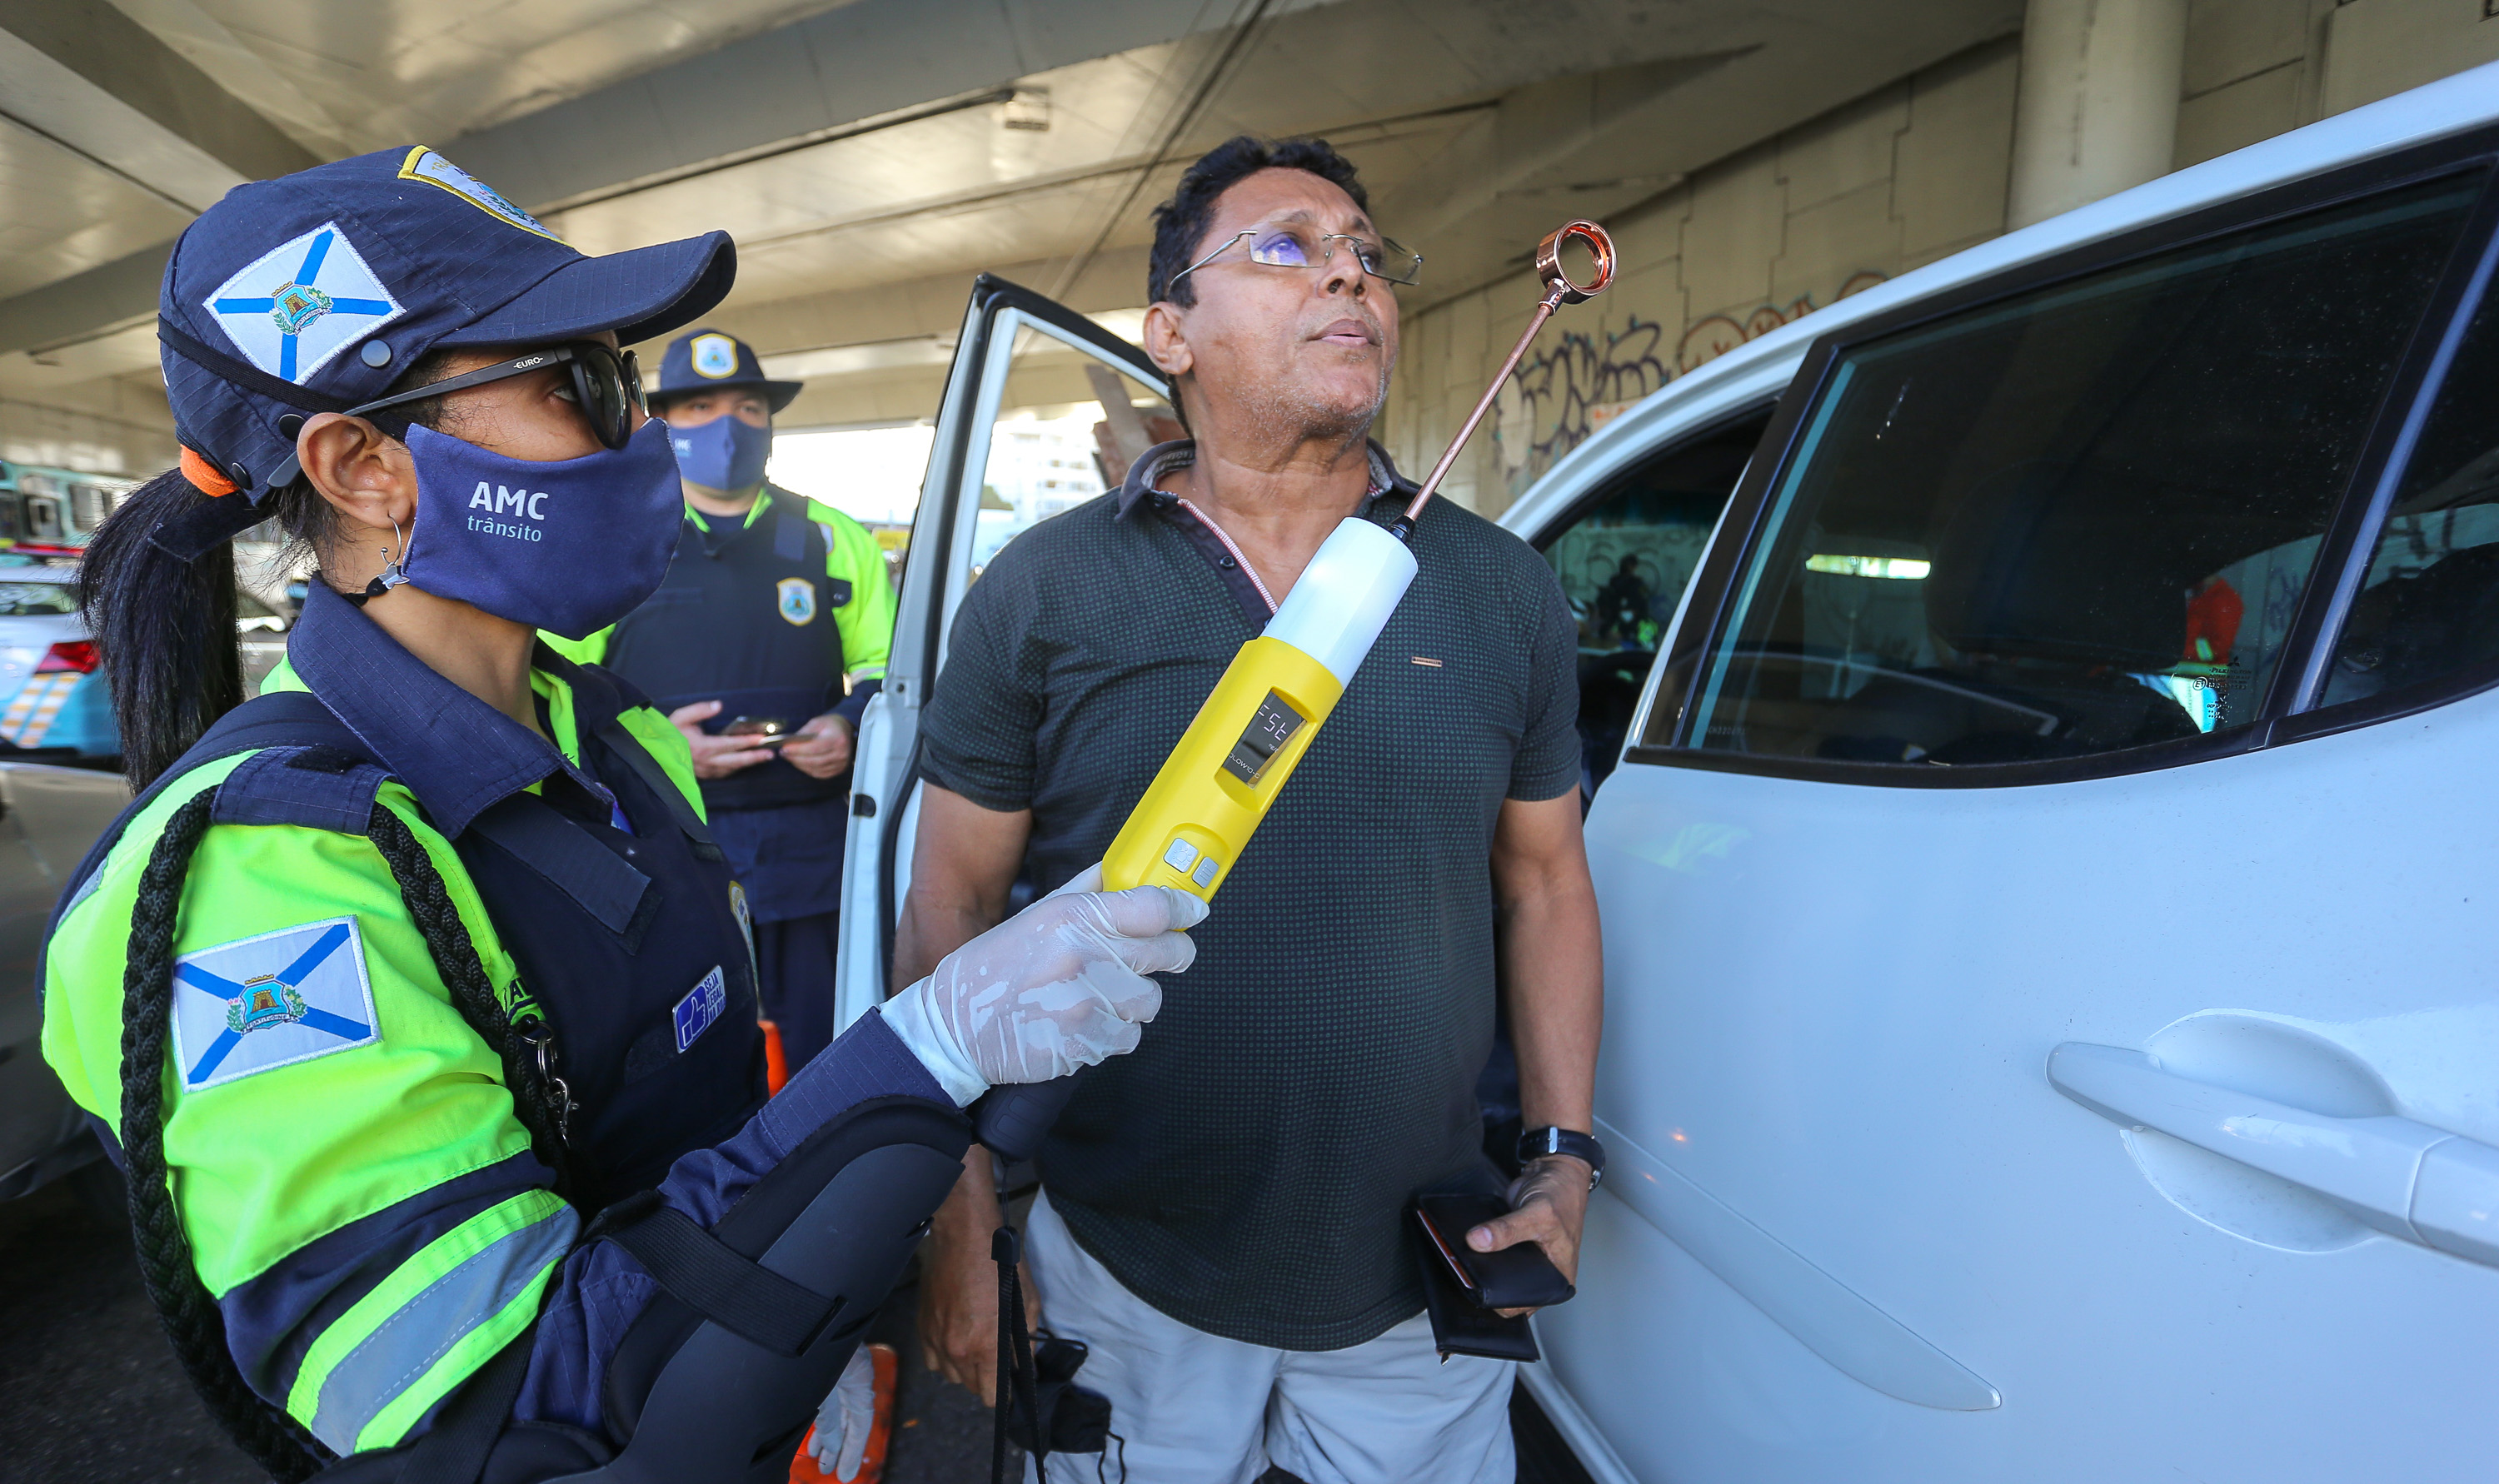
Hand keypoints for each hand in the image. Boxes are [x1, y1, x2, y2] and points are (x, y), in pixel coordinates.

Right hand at [668, 700, 774, 777]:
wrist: (654, 753)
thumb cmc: (668, 733)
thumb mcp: (681, 716)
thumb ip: (700, 710)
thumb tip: (718, 704)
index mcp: (702, 747)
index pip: (730, 744)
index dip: (747, 741)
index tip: (761, 738)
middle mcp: (706, 761)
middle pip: (736, 760)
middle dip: (755, 757)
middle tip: (770, 753)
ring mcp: (705, 771)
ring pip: (731, 769)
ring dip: (748, 764)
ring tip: (763, 758)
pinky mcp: (703, 775)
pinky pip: (723, 773)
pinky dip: (735, 768)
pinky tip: (743, 764)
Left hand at [781, 712, 854, 778]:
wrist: (845, 730)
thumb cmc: (830, 725)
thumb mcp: (817, 722)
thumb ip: (804, 733)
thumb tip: (789, 744)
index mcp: (838, 739)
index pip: (815, 748)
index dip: (798, 750)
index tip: (785, 748)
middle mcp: (841, 753)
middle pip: (815, 761)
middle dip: (796, 758)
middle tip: (784, 753)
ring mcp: (841, 764)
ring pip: (815, 769)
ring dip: (800, 764)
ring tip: (789, 757)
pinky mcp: (838, 770)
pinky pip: (819, 774)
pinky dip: (807, 769)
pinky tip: (799, 763)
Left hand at [810, 1344, 875, 1479]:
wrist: (802, 1310)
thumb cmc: (817, 1340)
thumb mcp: (823, 1387)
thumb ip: (828, 1418)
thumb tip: (831, 1445)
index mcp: (859, 1379)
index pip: (863, 1423)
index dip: (854, 1451)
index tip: (846, 1475)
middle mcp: (850, 1375)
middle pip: (848, 1418)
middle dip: (838, 1446)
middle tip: (830, 1470)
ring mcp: (835, 1369)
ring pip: (833, 1408)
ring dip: (825, 1432)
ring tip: (816, 1455)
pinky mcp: (817, 1366)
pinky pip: (821, 1397)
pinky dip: (815, 1415)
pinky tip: (805, 1428)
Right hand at [892, 864, 1205, 1088]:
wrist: (952, 1027)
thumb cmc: (990, 971)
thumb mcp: (1030, 917)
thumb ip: (1079, 894)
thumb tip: (1115, 873)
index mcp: (1070, 918)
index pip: (1152, 907)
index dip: (1183, 907)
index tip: (1194, 910)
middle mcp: (1083, 957)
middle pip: (1168, 952)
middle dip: (1174, 953)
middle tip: (1161, 956)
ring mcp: (1085, 1004)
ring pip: (1151, 1001)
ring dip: (1134, 1001)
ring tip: (1099, 997)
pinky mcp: (1083, 1044)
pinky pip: (1128, 1038)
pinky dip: (1114, 1034)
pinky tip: (1084, 1024)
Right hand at [917, 1156, 1039, 1401]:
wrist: (964, 1234)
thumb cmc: (1002, 1264)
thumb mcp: (1027, 1302)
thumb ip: (1024, 1341)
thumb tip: (1024, 1365)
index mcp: (986, 1347)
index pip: (992, 1397)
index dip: (1005, 1394)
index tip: (1012, 1384)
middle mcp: (957, 1350)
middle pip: (972, 1388)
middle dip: (988, 1378)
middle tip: (999, 1357)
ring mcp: (935, 1339)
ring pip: (951, 1376)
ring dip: (965, 1368)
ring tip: (978, 1345)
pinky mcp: (922, 1326)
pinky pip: (933, 1359)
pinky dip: (945, 1356)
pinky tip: (957, 1337)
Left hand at [1467, 1155, 1590, 1316]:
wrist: (1554, 1170)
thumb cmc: (1562, 1195)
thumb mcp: (1538, 1215)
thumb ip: (1507, 1230)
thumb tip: (1478, 1241)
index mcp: (1557, 1278)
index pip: (1525, 1303)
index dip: (1501, 1301)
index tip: (1477, 1292)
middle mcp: (1542, 1273)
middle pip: (1508, 1288)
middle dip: (1487, 1282)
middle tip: (1465, 1274)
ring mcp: (1524, 1258)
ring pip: (1496, 1270)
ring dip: (1480, 1264)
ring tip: (1461, 1259)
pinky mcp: (1510, 1243)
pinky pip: (1491, 1251)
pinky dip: (1480, 1248)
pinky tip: (1466, 1245)